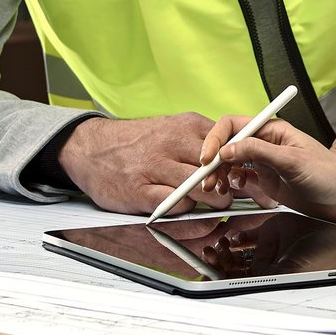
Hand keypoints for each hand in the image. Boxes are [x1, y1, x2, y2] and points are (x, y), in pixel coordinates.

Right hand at [57, 113, 232, 216]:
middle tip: (233, 192)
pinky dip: (186, 208)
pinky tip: (185, 205)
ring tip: (216, 203)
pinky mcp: (140, 191)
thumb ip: (201, 139)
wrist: (91, 147)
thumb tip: (236, 154)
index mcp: (185, 125)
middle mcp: (172, 143)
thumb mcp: (172, 128)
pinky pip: (176, 203)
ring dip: (213, 199)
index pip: (227, 142)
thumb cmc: (138, 141)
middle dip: (230, 182)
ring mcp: (155, 167)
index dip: (239, 160)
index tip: (244, 171)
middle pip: (218, 165)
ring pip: (200, 187)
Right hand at [198, 117, 335, 222]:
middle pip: (229, 144)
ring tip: (217, 188)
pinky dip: (231, 183)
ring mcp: (266, 162)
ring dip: (220, 173)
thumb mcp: (293, 161)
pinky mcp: (267, 180)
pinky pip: (240, 177)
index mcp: (274, 130)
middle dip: (213, 160)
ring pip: (231, 162)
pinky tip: (233, 189)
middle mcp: (267, 143)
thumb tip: (228, 148)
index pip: (234, 125)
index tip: (207, 158)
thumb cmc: (330, 175)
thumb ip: (259, 153)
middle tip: (206, 179)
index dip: (216, 139)